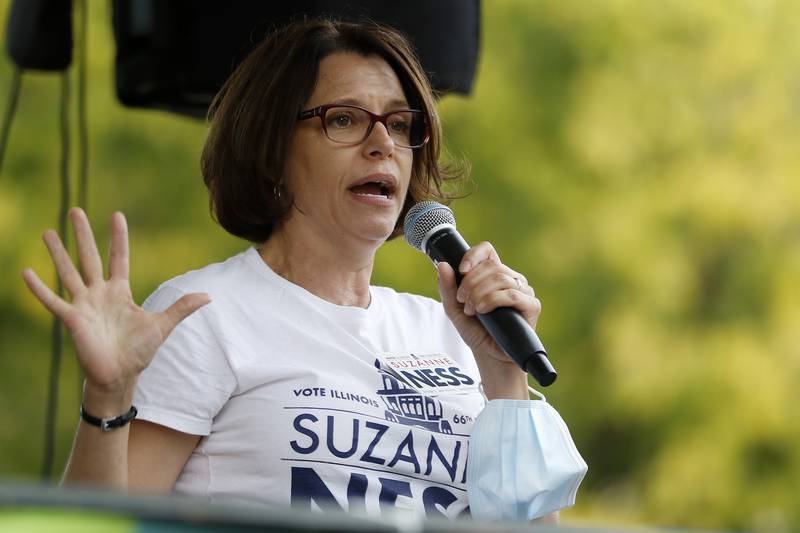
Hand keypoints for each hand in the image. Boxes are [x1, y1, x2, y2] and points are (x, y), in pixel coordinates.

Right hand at [22, 208, 209, 399]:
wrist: (120, 376)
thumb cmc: (138, 352)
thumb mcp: (163, 326)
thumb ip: (182, 308)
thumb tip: (209, 296)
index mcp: (120, 292)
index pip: (119, 257)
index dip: (118, 237)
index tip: (116, 214)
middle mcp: (99, 294)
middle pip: (90, 257)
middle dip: (83, 234)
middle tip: (75, 209)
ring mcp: (84, 305)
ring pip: (68, 272)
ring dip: (57, 252)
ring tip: (46, 231)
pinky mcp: (72, 319)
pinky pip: (52, 301)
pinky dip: (39, 288)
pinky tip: (26, 272)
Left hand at [437, 242, 539, 397]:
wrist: (490, 356)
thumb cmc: (476, 331)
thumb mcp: (454, 309)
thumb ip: (447, 288)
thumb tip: (442, 265)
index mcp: (494, 275)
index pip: (487, 251)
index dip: (473, 255)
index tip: (461, 270)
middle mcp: (511, 279)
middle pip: (491, 265)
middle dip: (471, 282)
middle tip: (463, 301)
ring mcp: (523, 291)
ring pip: (501, 278)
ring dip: (479, 293)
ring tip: (472, 310)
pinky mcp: (531, 305)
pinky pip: (512, 294)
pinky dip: (492, 300)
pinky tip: (483, 310)